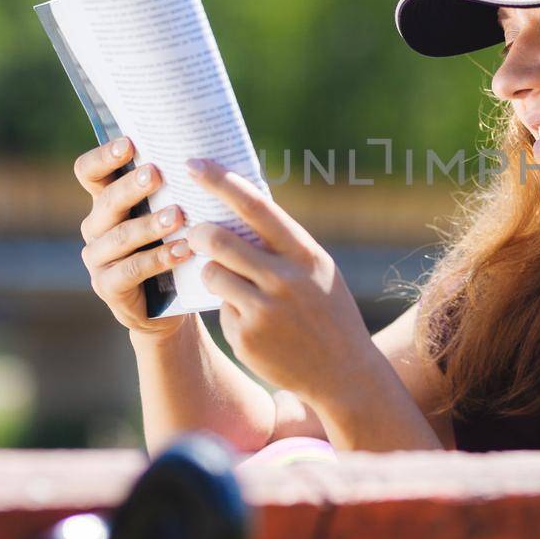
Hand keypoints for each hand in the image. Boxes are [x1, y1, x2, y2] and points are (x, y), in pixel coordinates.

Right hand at [73, 136, 193, 339]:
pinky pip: (131, 270)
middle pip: (106, 201)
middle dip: (131, 186)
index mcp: (108, 200)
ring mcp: (98, 258)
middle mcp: (97, 226)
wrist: (175, 301)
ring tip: (178, 216)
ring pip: (119, 236)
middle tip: (156, 174)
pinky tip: (183, 251)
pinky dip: (158, 259)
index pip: (89, 171)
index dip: (103, 157)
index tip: (129, 143)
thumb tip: (208, 153)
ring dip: (149, 225)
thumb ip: (177, 187)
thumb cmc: (177, 243)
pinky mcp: (108, 286)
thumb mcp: (174, 212)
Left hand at [183, 156, 373, 406]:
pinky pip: (222, 310)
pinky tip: (258, 326)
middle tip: (196, 232)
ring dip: (212, 273)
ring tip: (235, 285)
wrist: (345, 375)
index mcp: (305, 254)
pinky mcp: (246, 338)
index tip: (194, 164)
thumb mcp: (318, 271)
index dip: (222, 182)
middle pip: (219, 240)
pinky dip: (232, 310)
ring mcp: (264, 311)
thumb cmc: (327, 312)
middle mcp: (285, 280)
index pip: (256, 208)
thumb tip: (241, 207)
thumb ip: (284, 245)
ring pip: (211, 274)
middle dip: (199, 232)